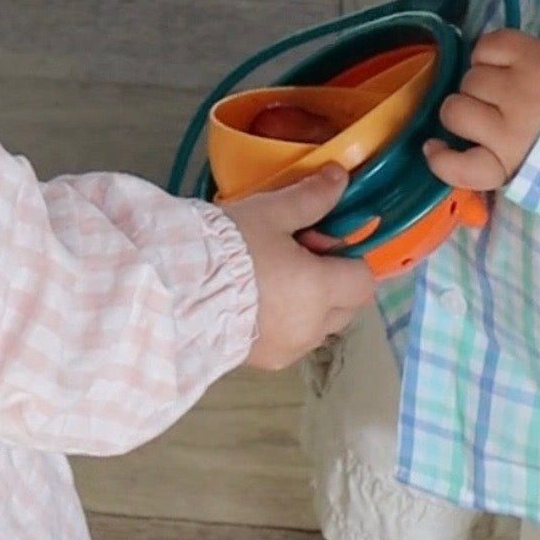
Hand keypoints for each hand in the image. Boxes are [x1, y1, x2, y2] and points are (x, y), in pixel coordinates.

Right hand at [226, 167, 374, 369]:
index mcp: (321, 290)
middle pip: (346, 307)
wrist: (176, 293)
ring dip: (309, 306)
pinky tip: (254, 303)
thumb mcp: (269, 213)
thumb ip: (310, 198)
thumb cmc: (229, 248)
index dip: (349, 259)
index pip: (363, 281)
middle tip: (295, 257)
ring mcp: (289, 350)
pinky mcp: (264, 362)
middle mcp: (312, 327)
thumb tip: (340, 177)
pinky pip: (291, 342)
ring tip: (271, 280)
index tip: (320, 242)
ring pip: (318, 327)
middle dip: (332, 283)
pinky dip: (285, 324)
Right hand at [422, 30, 539, 190]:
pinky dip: (489, 53)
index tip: (435, 147)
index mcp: (514, 164)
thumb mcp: (532, 171)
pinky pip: (486, 46)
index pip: (458, 168)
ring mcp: (524, 86)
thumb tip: (439, 148)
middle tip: (487, 112)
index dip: (440, 159)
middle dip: (464, 111)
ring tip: (503, 87)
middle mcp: (513, 127)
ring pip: (469, 78)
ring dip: (480, 82)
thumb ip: (491, 165)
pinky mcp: (535, 53)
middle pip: (454, 112)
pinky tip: (506, 64)